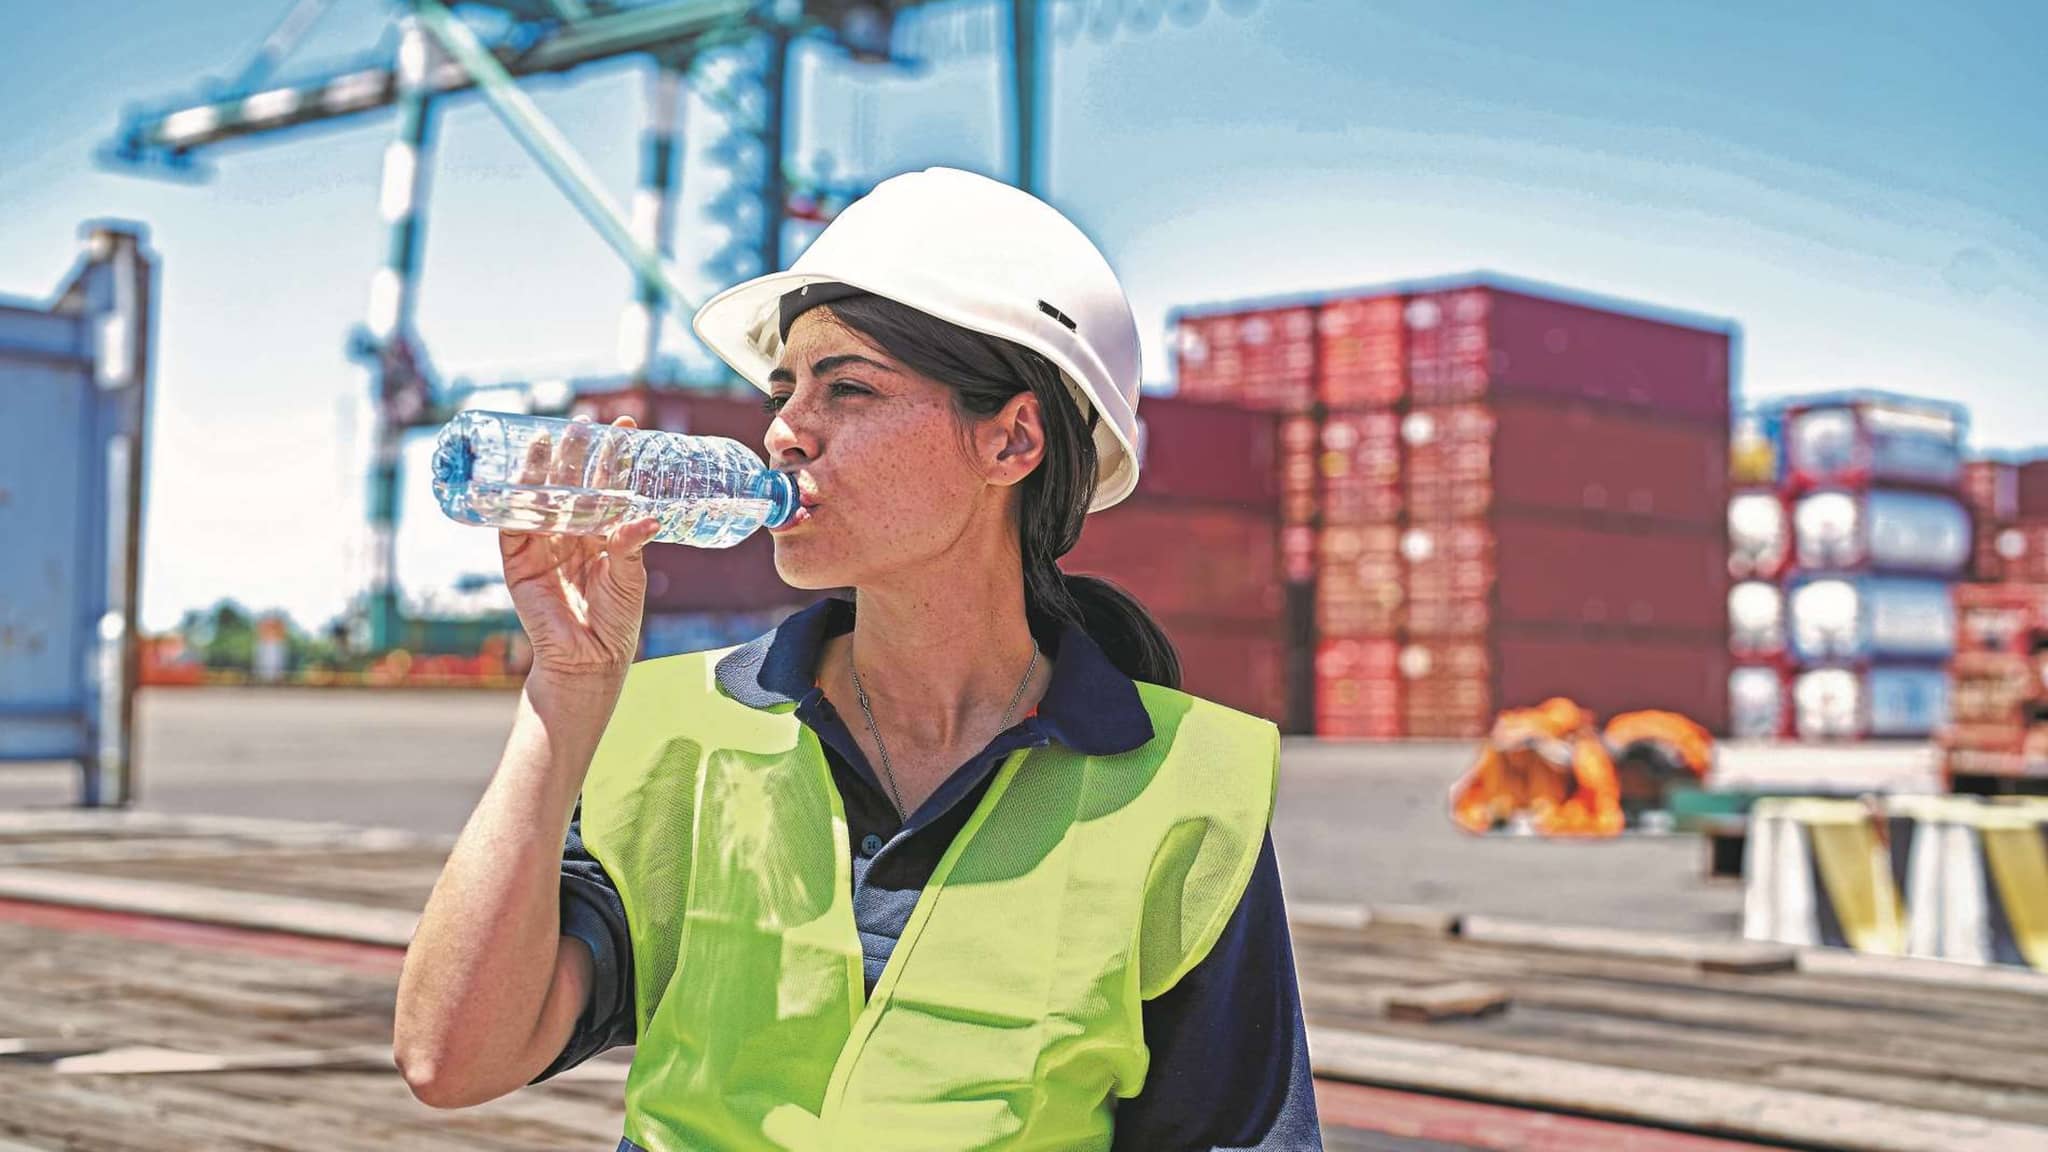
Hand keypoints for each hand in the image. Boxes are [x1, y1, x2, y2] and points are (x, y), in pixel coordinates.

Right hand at [499, 415, 662, 681]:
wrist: (589, 661)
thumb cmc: (616, 620)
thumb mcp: (629, 577)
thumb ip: (630, 545)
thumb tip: (648, 518)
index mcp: (601, 531)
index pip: (607, 485)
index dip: (613, 457)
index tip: (625, 426)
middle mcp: (571, 532)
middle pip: (571, 484)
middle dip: (577, 453)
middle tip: (584, 423)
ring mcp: (543, 545)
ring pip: (540, 497)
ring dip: (543, 468)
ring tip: (548, 437)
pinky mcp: (518, 562)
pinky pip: (512, 525)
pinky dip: (513, 501)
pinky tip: (519, 477)